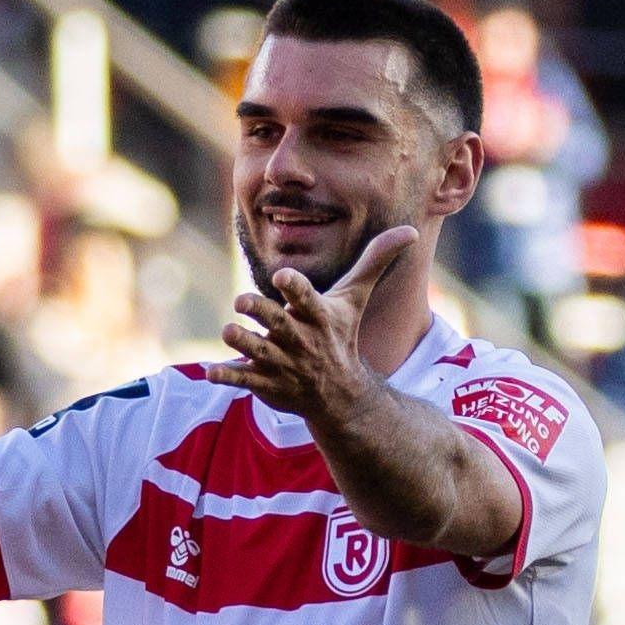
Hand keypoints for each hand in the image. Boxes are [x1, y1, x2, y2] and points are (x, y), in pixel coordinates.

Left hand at [209, 228, 417, 418]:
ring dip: (242, 343)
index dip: (294, 288)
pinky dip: (229, 376)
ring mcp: (282, 364)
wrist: (339, 394)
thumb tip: (411, 230)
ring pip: (258, 352)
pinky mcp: (265, 383)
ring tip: (229, 331)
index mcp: (318, 317)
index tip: (282, 276)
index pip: (306, 298)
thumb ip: (375, 261)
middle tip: (241, 300)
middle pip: (278, 324)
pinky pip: (244, 380)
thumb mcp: (356, 298)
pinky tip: (213, 371)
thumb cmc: (342, 334)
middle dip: (260, 312)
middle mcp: (299, 341)